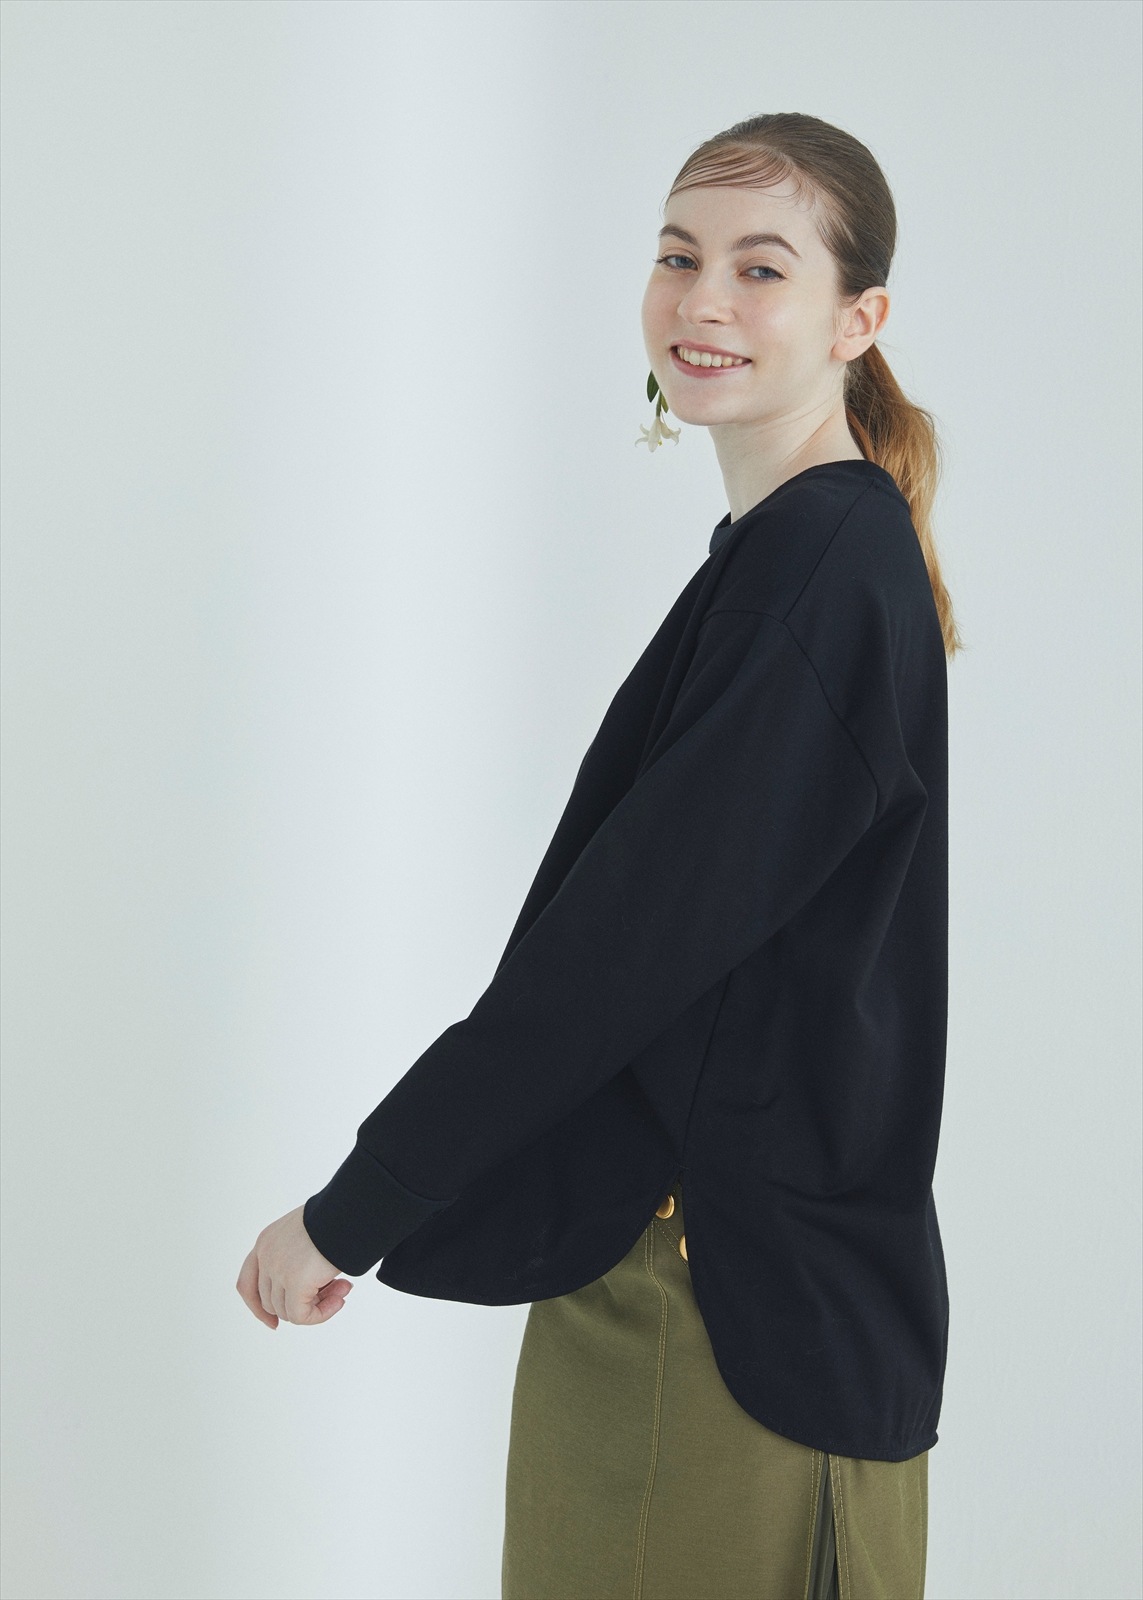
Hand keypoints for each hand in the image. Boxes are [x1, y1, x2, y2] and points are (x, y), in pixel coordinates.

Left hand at [236, 1205, 353, 1328]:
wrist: (349, 1210)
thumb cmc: (336, 1218)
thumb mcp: (307, 1236)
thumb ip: (297, 1259)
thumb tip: (310, 1294)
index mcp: (266, 1241)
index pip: (246, 1284)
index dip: (258, 1308)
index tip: (275, 1322)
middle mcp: (266, 1255)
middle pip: (270, 1302)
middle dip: (302, 1305)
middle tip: (334, 1292)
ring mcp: (277, 1269)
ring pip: (287, 1312)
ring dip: (318, 1306)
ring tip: (342, 1290)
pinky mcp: (294, 1282)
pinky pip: (302, 1316)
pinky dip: (322, 1314)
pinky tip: (340, 1300)